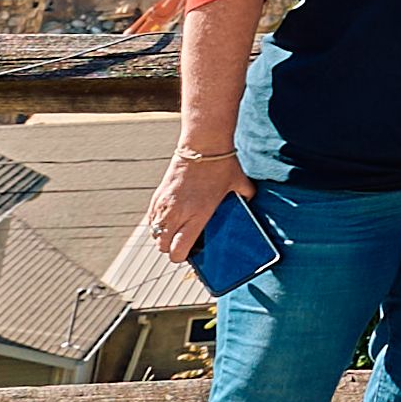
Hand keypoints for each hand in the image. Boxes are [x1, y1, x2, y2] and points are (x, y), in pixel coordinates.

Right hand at [140, 145, 247, 267]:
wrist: (203, 144)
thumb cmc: (222, 166)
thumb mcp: (240, 185)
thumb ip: (245, 199)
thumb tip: (250, 205)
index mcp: (197, 215)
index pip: (178, 250)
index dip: (181, 256)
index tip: (188, 253)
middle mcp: (178, 213)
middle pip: (162, 246)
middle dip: (171, 248)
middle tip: (182, 242)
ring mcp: (165, 205)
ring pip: (154, 234)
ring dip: (163, 236)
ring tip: (175, 231)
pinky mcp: (157, 195)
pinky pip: (150, 220)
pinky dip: (156, 224)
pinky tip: (168, 220)